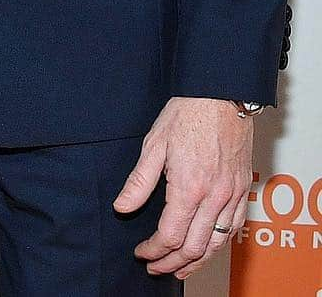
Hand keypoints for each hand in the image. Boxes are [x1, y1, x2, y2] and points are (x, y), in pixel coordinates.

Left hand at [113, 96, 253, 280]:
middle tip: (156, 267)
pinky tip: (205, 247)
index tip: (141, 252)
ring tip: (179, 269)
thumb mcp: (154, 143)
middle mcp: (214, 197)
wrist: (221, 95)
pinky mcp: (243, 191)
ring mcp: (232, 196)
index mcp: (189, 187)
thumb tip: (122, 206)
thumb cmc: (187, 114)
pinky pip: (233, 229)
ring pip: (216, 244)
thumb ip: (139, 181)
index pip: (170, 235)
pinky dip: (218, 245)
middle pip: (193, 247)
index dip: (153, 250)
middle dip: (172, 263)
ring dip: (196, 262)